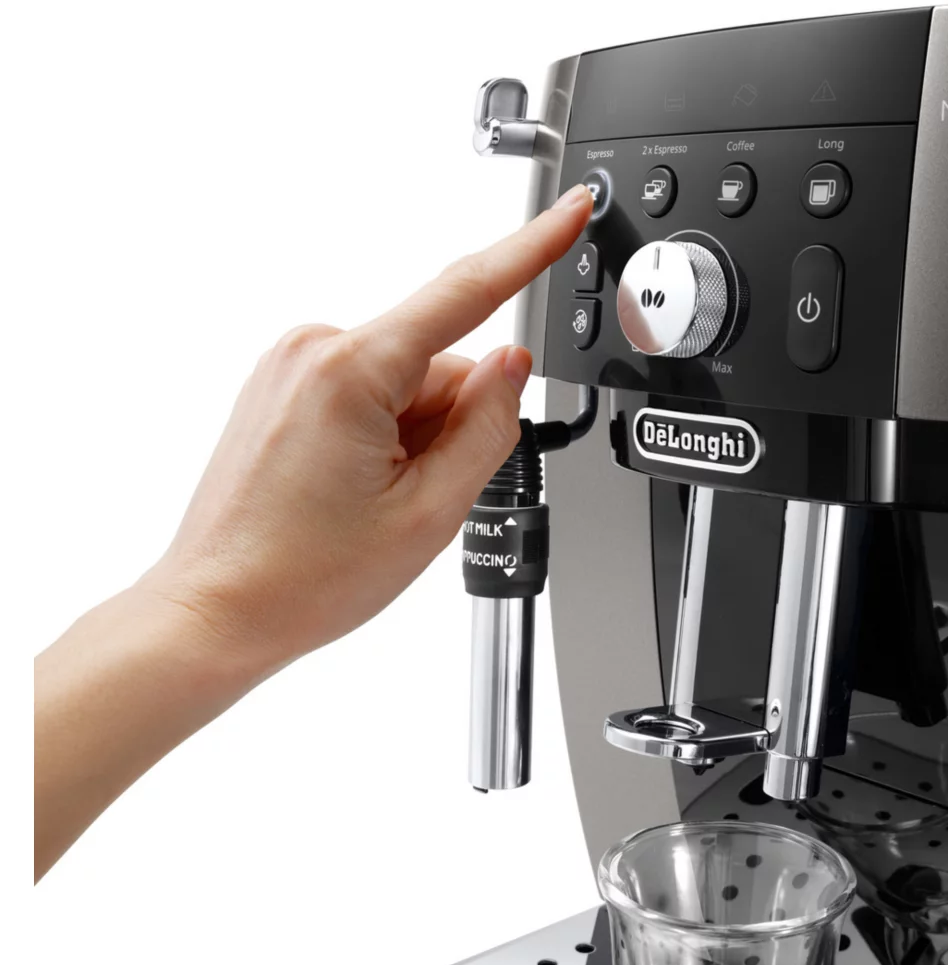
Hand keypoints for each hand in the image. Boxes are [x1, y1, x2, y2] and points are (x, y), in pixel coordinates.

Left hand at [140, 184, 593, 681]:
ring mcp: (292, 367)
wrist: (217, 611)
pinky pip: (368, 392)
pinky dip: (384, 435)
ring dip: (415, 439)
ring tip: (373, 503)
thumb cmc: (300, 578)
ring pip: (405, 384)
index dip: (531, 249)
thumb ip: (488, 426)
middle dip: (451, 426)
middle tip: (416, 498)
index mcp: (351, 370)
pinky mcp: (284, 387)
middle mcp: (314, 350)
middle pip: (438, 365)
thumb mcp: (429, 512)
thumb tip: (510, 365)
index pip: (466, 292)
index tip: (570, 210)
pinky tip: (353, 490)